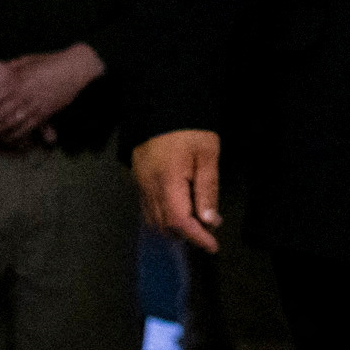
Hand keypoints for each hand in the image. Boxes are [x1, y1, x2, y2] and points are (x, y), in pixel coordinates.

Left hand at [0, 45, 101, 146]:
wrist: (74, 69)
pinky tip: (7, 138)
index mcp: (17, 79)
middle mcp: (24, 94)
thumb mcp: (27, 61)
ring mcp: (35, 106)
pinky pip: (27, 130)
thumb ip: (10, 68)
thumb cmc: (50, 62)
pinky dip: (15, 137)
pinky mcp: (44, 114)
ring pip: (11, 124)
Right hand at [133, 128, 222, 251]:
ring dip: (173, 227)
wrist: (161, 103)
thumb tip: (210, 221)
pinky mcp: (136, 178)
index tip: (213, 246)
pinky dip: (162, 216)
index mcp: (167, 182)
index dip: (197, 237)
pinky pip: (147, 208)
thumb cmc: (190, 129)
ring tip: (195, 222)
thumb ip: (208, 189)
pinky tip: (178, 209)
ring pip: (152, 220)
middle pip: (164, 226)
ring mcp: (139, 184)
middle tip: (207, 231)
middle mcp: (149, 187)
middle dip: (186, 234)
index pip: (179, 222)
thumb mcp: (207, 155)